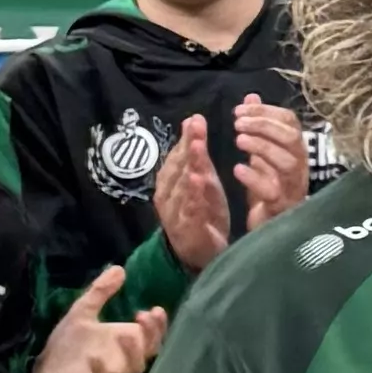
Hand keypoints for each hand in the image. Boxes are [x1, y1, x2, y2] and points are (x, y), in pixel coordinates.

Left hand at [30, 264, 170, 372]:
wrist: (44, 370)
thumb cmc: (68, 343)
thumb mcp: (82, 312)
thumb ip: (100, 292)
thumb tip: (119, 268)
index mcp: (125, 340)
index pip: (152, 334)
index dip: (159, 324)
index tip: (155, 308)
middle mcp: (125, 358)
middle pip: (151, 350)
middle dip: (152, 334)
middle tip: (145, 317)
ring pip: (134, 368)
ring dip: (133, 351)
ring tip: (125, 335)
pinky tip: (95, 358)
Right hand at [154, 113, 234, 271]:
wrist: (200, 253)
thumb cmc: (202, 212)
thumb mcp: (204, 181)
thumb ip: (198, 155)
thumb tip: (193, 121)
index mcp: (170, 182)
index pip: (177, 156)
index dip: (186, 138)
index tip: (196, 119)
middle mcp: (167, 195)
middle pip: (176, 168)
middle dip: (186, 147)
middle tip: (197, 128)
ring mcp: (174, 213)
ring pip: (180, 187)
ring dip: (188, 166)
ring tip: (197, 148)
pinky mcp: (185, 230)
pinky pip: (188, 210)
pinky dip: (192, 196)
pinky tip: (198, 181)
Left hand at [229, 98, 310, 231]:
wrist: (271, 229)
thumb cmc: (268, 188)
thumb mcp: (262, 154)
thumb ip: (259, 127)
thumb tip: (251, 96)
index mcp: (295, 151)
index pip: (290, 122)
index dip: (267, 111)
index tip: (240, 109)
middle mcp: (299, 167)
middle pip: (291, 139)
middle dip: (263, 126)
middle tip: (237, 124)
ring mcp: (292, 188)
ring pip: (286, 162)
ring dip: (261, 147)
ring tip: (237, 142)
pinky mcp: (281, 207)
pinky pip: (272, 190)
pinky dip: (255, 177)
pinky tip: (238, 169)